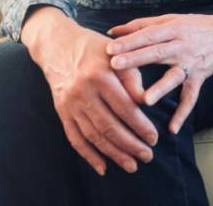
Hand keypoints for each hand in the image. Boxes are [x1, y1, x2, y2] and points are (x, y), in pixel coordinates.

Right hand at [21, 7, 158, 175]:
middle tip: (148, 156)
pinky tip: (102, 167)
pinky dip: (88, 155)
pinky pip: (74, 138)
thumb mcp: (118, 54)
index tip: (154, 138)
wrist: (58, 45)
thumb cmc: (95, 49)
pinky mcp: (61, 112)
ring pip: (93, 135)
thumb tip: (145, 102)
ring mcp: (70, 104)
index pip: (124, 107)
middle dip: (130, 145)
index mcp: (100, 76)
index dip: (140, 126)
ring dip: (113, 154)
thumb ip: (132, 78)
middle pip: (109, 126)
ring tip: (131, 165)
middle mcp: (83, 92)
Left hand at [107, 12, 212, 132]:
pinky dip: (183, 113)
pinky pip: (191, 97)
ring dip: (160, 88)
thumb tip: (112, 31)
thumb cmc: (195, 26)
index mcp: (174, 28)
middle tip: (116, 66)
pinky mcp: (200, 78)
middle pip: (157, 53)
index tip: (110, 48)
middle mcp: (183, 46)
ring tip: (146, 100)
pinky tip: (172, 128)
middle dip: (136, 59)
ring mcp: (192, 64)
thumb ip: (141, 26)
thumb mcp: (170, 20)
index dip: (130, 41)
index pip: (149, 35)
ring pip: (174, 77)